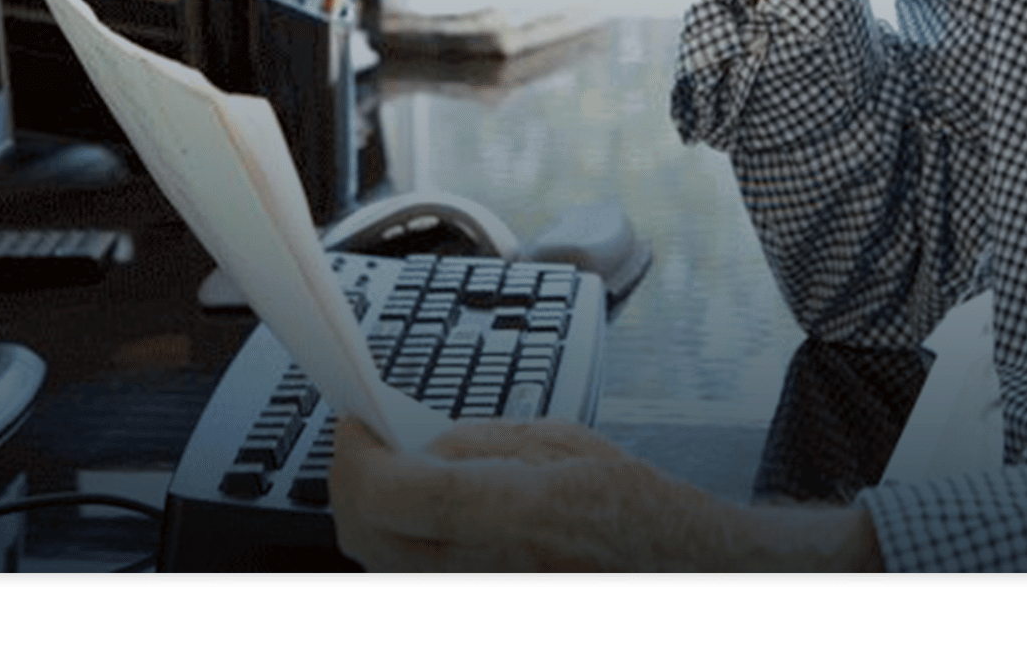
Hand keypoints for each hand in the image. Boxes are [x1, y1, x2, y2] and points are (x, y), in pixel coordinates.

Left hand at [327, 415, 878, 574]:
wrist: (679, 567)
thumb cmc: (636, 508)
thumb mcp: (560, 443)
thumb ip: (480, 444)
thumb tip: (413, 442)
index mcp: (515, 514)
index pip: (394, 494)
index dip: (356, 454)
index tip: (356, 420)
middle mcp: (487, 570)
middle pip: (367, 537)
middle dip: (347, 480)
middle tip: (361, 438)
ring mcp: (479, 597)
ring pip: (379, 563)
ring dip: (366, 510)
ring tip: (386, 465)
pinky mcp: (477, 607)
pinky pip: (409, 578)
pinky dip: (395, 540)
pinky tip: (413, 508)